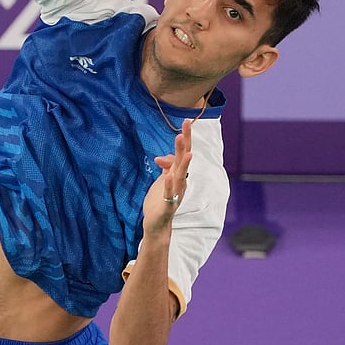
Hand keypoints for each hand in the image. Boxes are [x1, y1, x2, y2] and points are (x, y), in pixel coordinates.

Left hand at [142, 120, 192, 234]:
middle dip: (185, 143)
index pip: (183, 153)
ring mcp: (175, 193)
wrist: (157, 224)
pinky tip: (169, 177)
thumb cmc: (160, 201)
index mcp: (178, 174)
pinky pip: (170, 195)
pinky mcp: (168, 205)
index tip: (186, 120)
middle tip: (186, 126)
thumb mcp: (162, 180)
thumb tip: (163, 157)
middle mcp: (180, 182)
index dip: (184, 138)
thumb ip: (166, 168)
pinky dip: (170, 186)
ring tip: (187, 153)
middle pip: (184, 160)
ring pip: (181, 176)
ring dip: (184, 164)